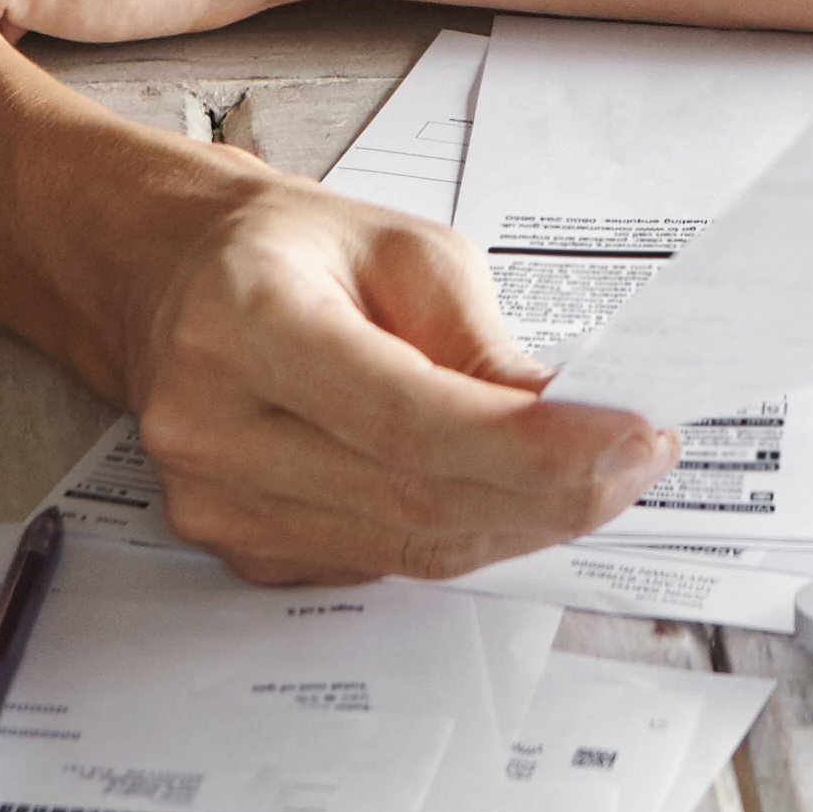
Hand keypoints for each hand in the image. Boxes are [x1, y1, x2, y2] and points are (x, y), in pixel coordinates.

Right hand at [110, 158, 672, 583]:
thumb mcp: (403, 250)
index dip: (532, 449)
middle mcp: (210, 423)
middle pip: (415, 499)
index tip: (629, 438)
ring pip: (407, 548)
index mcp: (242, 321)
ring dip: (520, 521)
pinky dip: (463, 533)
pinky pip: (380, 561)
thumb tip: (574, 425)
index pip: (407, 420)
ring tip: (593, 474)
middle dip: (552, 490)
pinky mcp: (239, 548)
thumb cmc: (287, 251)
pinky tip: (509, 493)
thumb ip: (482, 344)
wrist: (175, 280)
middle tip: (637, 459)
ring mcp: (215, 501)